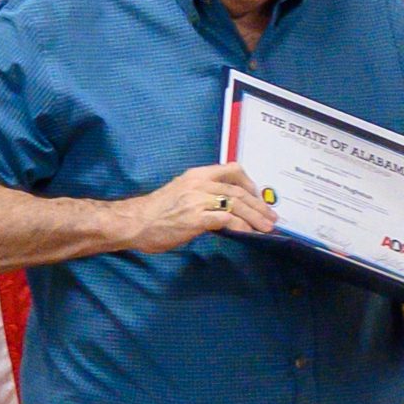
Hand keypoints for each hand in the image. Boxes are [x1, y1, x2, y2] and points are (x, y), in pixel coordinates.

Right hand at [118, 163, 277, 253]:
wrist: (132, 222)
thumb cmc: (156, 212)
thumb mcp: (182, 194)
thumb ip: (204, 195)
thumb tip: (228, 208)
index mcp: (196, 175)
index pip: (232, 169)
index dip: (250, 183)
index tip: (258, 197)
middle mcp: (199, 184)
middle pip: (239, 191)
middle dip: (259, 205)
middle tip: (271, 217)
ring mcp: (197, 200)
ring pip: (236, 204)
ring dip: (256, 217)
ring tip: (267, 228)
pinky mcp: (195, 218)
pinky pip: (226, 219)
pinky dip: (241, 227)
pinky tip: (249, 234)